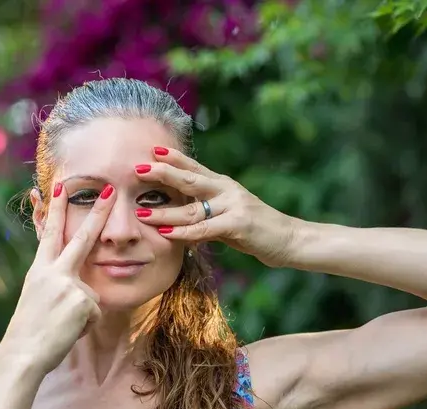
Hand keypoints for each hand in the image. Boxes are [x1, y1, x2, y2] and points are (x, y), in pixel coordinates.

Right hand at [5, 181, 115, 374]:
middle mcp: (54, 272)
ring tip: (61, 326)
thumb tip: (80, 287)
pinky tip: (68, 331)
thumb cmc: (30, 330)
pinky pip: (95, 314)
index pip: (51, 234)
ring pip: (92, 296)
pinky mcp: (82, 301)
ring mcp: (69, 284)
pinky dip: (85, 326)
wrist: (23, 353)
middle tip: (109, 190)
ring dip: (82, 315)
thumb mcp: (38, 298)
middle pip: (82, 237)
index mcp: (40, 270)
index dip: (56, 210)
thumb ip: (58, 284)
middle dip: (97, 212)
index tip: (62, 187)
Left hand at [134, 147, 298, 266]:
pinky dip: (185, 232)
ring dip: (165, 212)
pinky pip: (206, 229)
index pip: (194, 167)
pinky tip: (167, 233)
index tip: (151, 151)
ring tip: (141, 213)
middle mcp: (227, 190)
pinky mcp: (239, 224)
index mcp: (223, 185)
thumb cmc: (256, 230)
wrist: (288, 239)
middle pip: (190, 179)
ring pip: (193, 208)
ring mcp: (234, 205)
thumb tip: (178, 222)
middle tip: (137, 169)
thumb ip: (205, 215)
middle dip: (162, 173)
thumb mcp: (227, 217)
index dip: (174, 158)